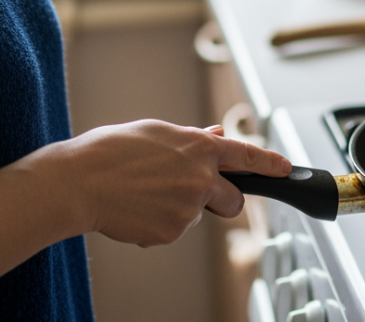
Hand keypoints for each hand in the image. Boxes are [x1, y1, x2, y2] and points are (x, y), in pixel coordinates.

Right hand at [41, 119, 290, 246]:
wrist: (78, 183)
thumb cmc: (109, 152)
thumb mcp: (155, 132)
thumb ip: (191, 138)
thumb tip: (216, 136)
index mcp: (199, 147)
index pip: (247, 155)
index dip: (271, 163)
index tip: (286, 169)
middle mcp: (201, 178)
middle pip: (234, 201)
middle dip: (223, 201)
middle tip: (196, 195)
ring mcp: (188, 208)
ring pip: (197, 215)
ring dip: (181, 209)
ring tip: (144, 193)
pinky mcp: (172, 232)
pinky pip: (175, 231)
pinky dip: (160, 223)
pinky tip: (137, 209)